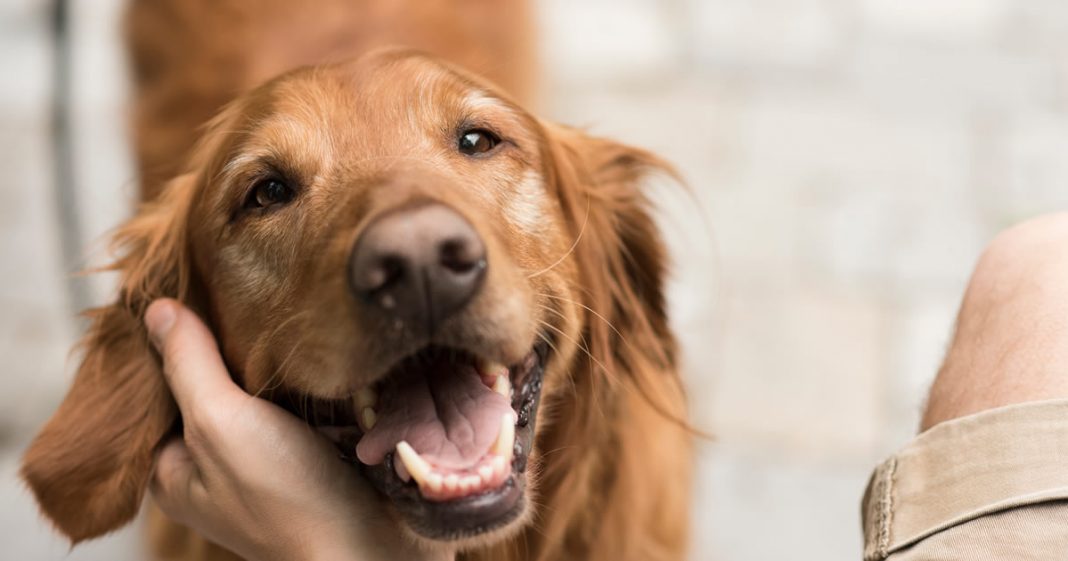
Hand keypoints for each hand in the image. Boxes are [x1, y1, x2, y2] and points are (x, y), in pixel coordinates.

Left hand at [145, 299, 449, 560]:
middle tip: (244, 293)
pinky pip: (305, 401)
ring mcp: (270, 460)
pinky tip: (320, 350)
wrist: (374, 549)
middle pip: (213, 385)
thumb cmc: (289, 501)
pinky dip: (312, 377)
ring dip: (277, 359)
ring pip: (262, 390)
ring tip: (285, 311)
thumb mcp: (221, 425)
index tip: (193, 292)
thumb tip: (157, 309)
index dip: (174, 341)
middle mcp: (218, 466)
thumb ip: (189, 366)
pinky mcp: (317, 453)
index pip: (161, 387)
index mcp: (176, 468)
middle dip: (229, 346)